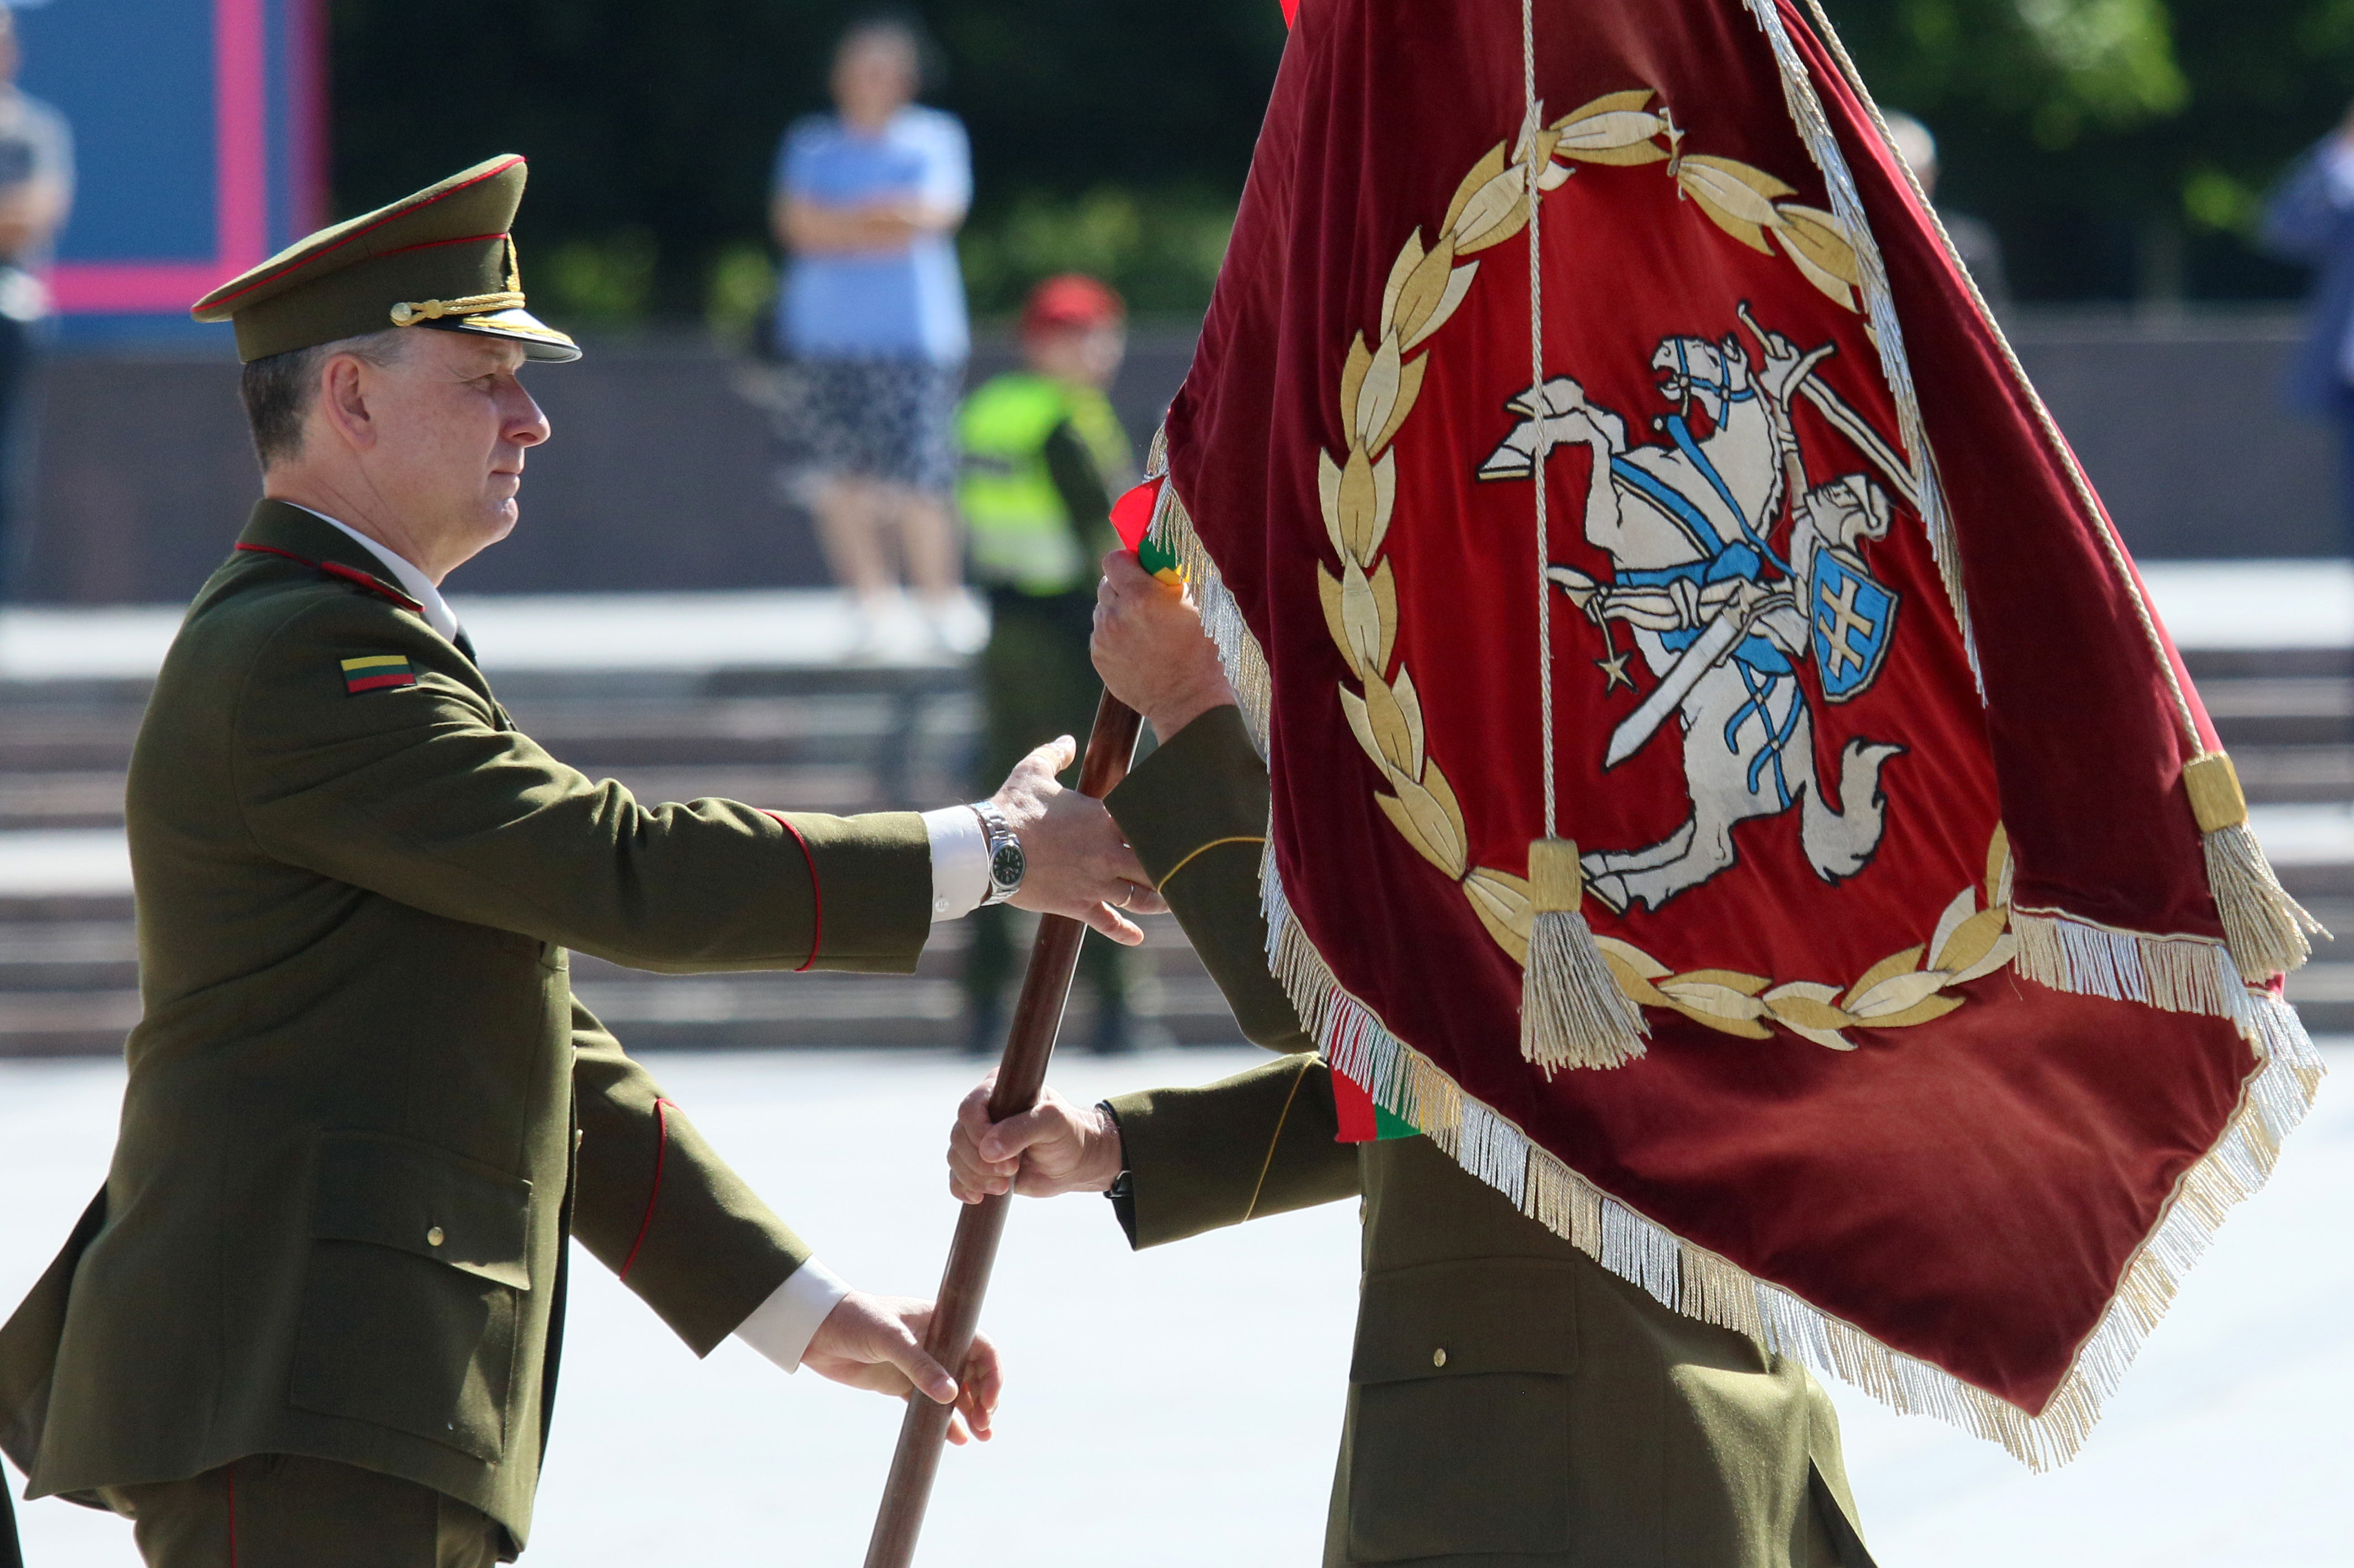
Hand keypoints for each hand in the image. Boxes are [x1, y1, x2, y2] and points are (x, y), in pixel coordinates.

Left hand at [801, 1291, 1001, 1445]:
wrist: (815, 1331)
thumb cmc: (855, 1320)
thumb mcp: (889, 1339)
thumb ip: (919, 1366)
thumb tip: (950, 1397)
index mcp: (940, 1322)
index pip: (979, 1346)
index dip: (991, 1373)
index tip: (989, 1401)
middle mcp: (935, 1343)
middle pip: (972, 1373)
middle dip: (983, 1399)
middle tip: (985, 1426)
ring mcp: (919, 1365)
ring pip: (954, 1391)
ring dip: (970, 1413)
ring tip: (981, 1438)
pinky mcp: (901, 1384)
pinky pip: (929, 1405)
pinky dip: (944, 1421)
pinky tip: (956, 1439)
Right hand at [947, 1070, 1124, 1202]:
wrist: (1077, 1162)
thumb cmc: (1068, 1133)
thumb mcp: (1052, 1122)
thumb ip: (1022, 1129)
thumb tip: (987, 1150)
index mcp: (997, 1091)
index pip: (970, 1109)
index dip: (980, 1134)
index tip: (1005, 1156)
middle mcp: (984, 1113)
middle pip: (959, 1136)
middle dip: (980, 1161)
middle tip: (1012, 1171)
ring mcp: (979, 1140)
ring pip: (955, 1158)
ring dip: (975, 1177)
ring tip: (1004, 1186)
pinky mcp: (979, 1165)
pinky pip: (956, 1177)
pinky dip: (963, 1188)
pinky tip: (978, 1198)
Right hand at [988, 737, 1165, 942]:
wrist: (989, 849)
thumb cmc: (1013, 808)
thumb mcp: (1033, 771)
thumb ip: (1055, 754)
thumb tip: (1068, 742)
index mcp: (1103, 819)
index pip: (1148, 823)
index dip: (1165, 826)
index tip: (1181, 828)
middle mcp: (1107, 853)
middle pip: (1154, 864)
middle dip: (1171, 867)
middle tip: (1184, 868)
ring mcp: (1096, 882)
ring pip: (1139, 896)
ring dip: (1158, 900)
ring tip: (1171, 901)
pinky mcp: (1079, 905)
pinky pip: (1109, 922)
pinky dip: (1125, 932)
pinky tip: (1138, 937)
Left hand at [1093, 551, 1238, 738]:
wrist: (1187, 700)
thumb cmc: (1200, 652)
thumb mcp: (1195, 606)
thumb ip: (1169, 579)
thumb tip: (1156, 560)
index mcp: (1141, 596)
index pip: (1114, 560)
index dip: (1128, 561)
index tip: (1140, 569)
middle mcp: (1116, 614)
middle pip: (1105, 582)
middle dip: (1123, 586)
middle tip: (1144, 599)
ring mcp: (1104, 637)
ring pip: (1102, 608)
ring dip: (1118, 611)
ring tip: (1143, 627)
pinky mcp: (1098, 656)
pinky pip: (1100, 632)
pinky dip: (1114, 633)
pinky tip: (1136, 646)